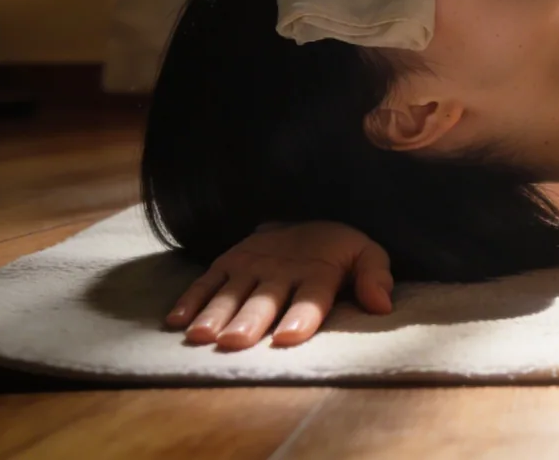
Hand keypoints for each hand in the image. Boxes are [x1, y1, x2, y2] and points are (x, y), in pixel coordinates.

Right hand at [164, 221, 393, 349]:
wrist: (304, 216)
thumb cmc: (337, 249)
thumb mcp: (365, 253)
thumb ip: (376, 275)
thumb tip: (382, 305)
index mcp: (317, 271)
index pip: (310, 297)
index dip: (301, 316)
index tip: (289, 337)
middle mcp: (280, 270)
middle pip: (264, 300)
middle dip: (249, 321)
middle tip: (234, 342)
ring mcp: (250, 265)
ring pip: (231, 293)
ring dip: (215, 314)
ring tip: (201, 336)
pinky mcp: (227, 262)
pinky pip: (206, 281)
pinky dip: (190, 300)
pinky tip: (175, 322)